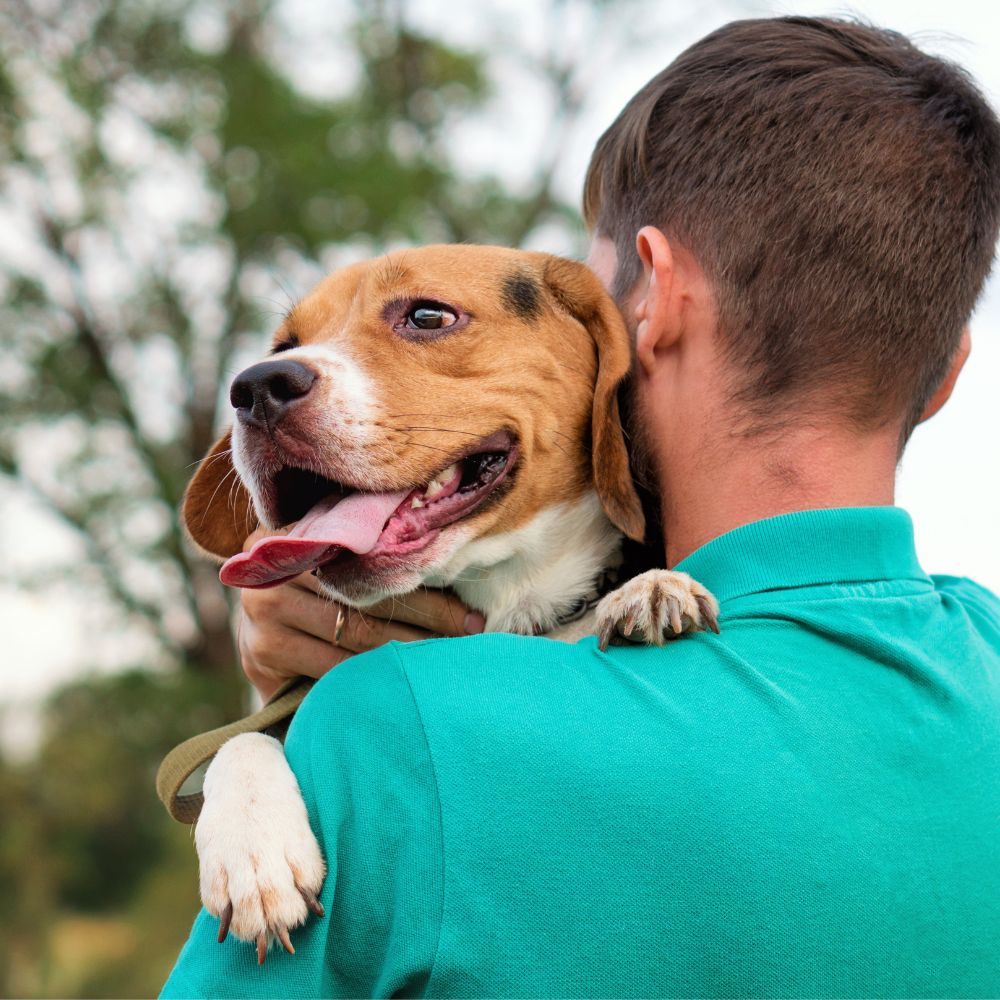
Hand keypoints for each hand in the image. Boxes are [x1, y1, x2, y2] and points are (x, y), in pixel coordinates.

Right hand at [235, 527, 484, 699]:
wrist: (258, 639)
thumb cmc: (313, 595)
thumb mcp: (333, 565)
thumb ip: (370, 557)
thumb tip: (453, 558)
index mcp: (298, 534)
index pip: (372, 559)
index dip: (424, 583)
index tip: (469, 609)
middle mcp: (278, 569)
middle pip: (369, 600)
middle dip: (429, 620)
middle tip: (471, 634)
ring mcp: (262, 614)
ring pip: (357, 637)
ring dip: (408, 653)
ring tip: (448, 661)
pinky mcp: (262, 655)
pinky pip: (333, 670)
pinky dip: (374, 679)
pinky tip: (405, 684)